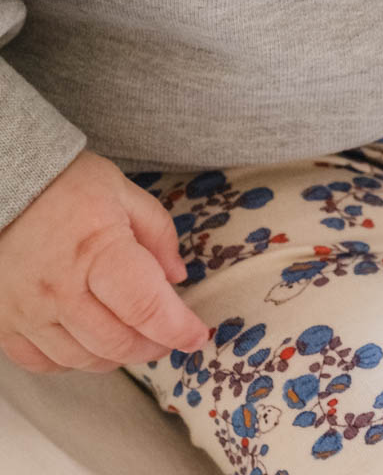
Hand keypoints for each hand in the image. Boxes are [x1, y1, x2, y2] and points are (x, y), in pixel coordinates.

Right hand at [0, 149, 209, 373]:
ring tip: (137, 338)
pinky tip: (92, 342)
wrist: (4, 186)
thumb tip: (178, 276)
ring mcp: (28, 312)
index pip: (145, 307)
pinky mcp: (4, 324)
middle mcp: (59, 289)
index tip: (197, 335)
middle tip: (170, 337)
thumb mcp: (124, 193)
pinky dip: (76, 361)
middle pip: (117, 342)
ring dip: (119, 356)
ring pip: (82, 360)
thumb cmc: (67, 186)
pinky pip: (44, 363)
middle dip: (154, 346)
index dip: (177, 328)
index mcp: (97, 251)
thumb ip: (158, 233)